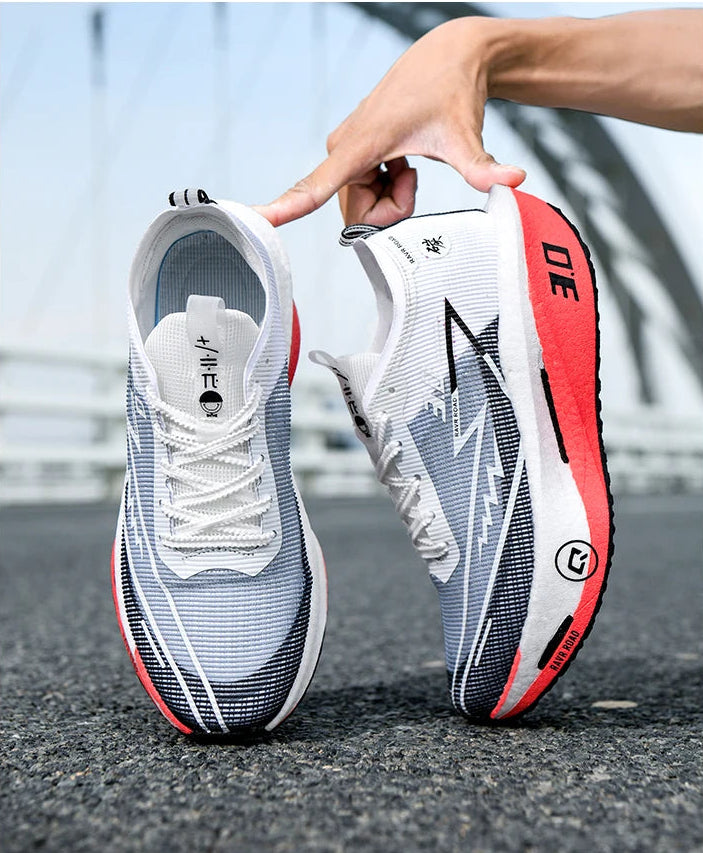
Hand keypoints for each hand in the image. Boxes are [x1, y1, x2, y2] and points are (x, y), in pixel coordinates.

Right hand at [256, 17, 524, 227]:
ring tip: (412, 162)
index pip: (316, 187)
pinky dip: (390, 186)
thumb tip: (516, 180)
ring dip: (393, 196)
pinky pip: (364, 192)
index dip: (286, 207)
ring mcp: (345, 150)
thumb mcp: (466, 135)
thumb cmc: (453, 92)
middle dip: (392, 208)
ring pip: (362, 206)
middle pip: (358, 214)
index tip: (256, 221)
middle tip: (416, 173)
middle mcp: (343, 148)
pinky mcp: (351, 151)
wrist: (450, 58)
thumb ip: (484, 166)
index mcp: (359, 146)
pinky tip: (404, 158)